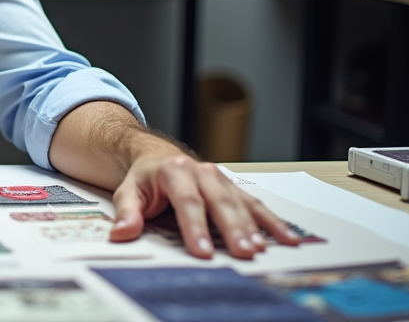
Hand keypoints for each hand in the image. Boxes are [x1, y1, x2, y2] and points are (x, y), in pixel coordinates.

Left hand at [109, 152, 300, 258]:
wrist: (157, 155)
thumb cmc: (145, 178)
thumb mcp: (128, 191)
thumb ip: (127, 213)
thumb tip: (121, 234)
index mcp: (175, 172)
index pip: (187, 203)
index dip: (195, 228)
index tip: (203, 252)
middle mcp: (202, 172)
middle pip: (220, 203)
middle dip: (232, 229)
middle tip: (243, 253)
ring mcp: (221, 179)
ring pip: (241, 203)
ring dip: (254, 227)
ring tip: (261, 249)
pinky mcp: (233, 188)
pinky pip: (255, 205)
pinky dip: (272, 222)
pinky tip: (287, 238)